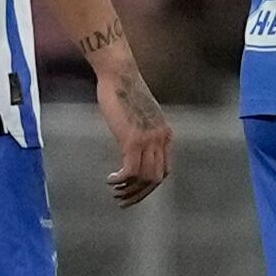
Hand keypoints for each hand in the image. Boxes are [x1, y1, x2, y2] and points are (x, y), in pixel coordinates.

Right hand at [95, 59, 170, 205]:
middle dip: (140, 194)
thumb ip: (143, 131)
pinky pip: (131, 170)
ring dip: (129, 190)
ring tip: (115, 192)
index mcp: (165, 134)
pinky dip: (121, 180)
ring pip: (145, 177)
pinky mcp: (132, 139)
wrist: (120, 75)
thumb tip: (135, 145)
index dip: (150, 185)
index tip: (135, 191)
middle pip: (157, 178)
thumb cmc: (125, 91)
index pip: (165, 169)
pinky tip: (111, 180)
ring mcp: (148, 140)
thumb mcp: (141, 115)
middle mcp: (161, 139)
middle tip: (123, 200)